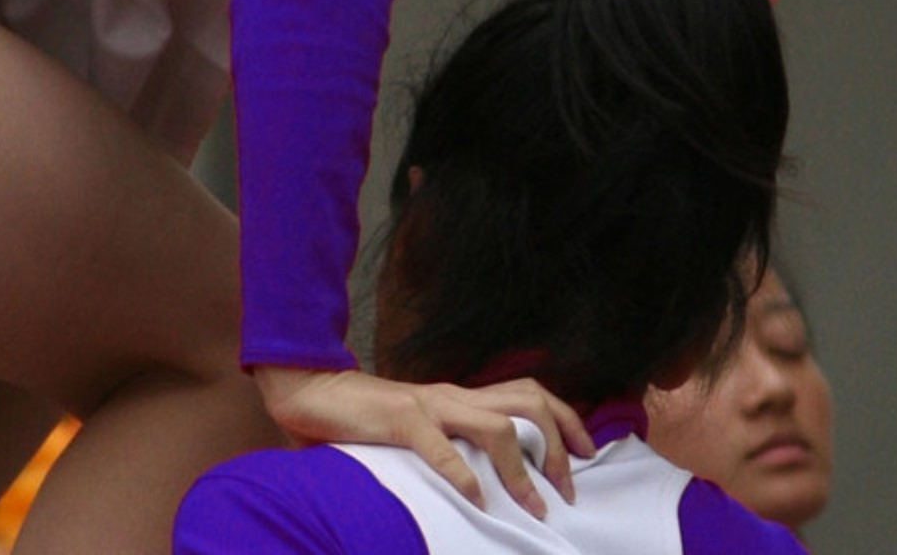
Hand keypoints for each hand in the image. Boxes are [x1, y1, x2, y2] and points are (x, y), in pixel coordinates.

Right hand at [252, 365, 594, 519]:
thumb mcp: (416, 427)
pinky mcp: (400, 419)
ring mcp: (428, 405)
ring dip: (524, 469)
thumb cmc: (362, 417)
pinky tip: (476, 498)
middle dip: (560, 444)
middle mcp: (451, 395)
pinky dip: (463, 474)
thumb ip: (447, 442)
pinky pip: (440, 447)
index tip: (585, 454)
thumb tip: (481, 478)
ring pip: (497, 425)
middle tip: (568, 488)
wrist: (311, 390)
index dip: (565, 418)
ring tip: (535, 505)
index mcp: (457, 396)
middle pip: (529, 401)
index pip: (528, 392)